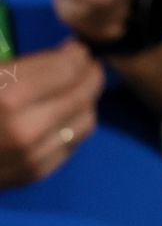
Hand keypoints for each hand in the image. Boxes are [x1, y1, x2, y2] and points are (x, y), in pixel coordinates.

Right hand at [0, 40, 105, 187]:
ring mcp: (32, 156)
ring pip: (85, 120)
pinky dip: (74, 126)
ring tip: (78, 89)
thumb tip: (70, 52)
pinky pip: (72, 145)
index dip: (76, 55)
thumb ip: (26, 65)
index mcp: (9, 96)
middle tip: (86, 65)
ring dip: (86, 101)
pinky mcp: (33, 175)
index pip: (68, 68)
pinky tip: (64, 116)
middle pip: (84, 92)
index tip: (75, 50)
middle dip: (89, 74)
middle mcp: (27, 128)